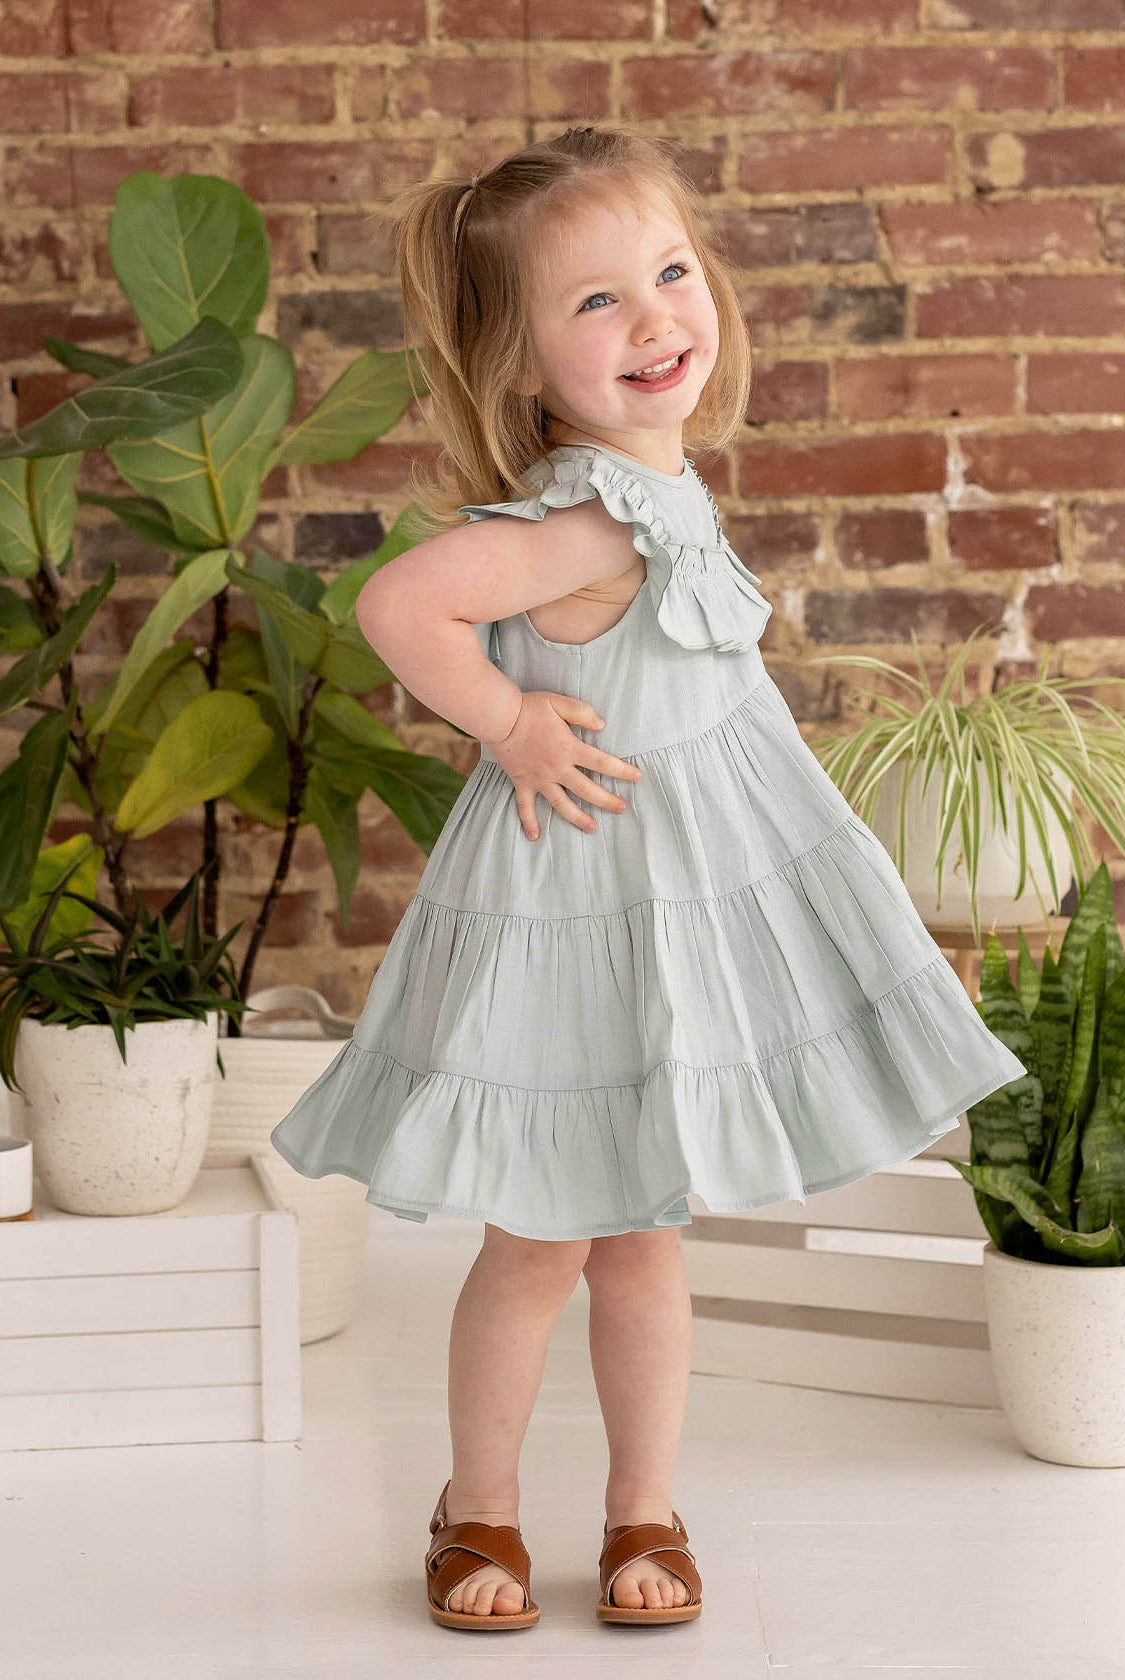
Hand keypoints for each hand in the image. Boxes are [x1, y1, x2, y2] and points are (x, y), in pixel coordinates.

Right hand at [484, 690, 642, 840]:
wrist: (499, 717)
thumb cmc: (529, 708)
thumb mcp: (559, 702)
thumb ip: (582, 713)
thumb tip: (601, 725)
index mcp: (569, 748)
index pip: (602, 763)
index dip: (622, 770)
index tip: (637, 776)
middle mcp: (557, 768)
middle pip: (587, 790)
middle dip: (607, 801)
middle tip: (622, 809)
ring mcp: (539, 779)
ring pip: (562, 804)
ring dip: (578, 817)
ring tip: (592, 828)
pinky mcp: (522, 783)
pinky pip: (526, 807)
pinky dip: (529, 822)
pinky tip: (535, 836)